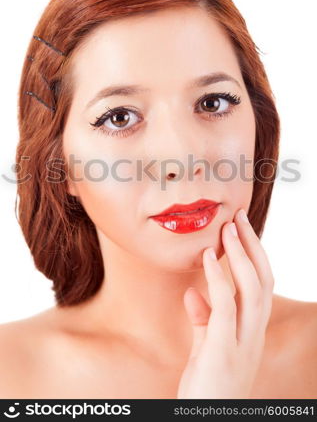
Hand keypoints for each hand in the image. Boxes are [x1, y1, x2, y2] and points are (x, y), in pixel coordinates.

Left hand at [177, 208, 273, 398]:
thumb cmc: (206, 389)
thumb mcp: (206, 349)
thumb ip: (203, 320)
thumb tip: (193, 292)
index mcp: (252, 333)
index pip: (261, 286)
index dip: (253, 256)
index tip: (239, 230)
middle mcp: (254, 336)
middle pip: (263, 281)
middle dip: (252, 246)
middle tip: (237, 216)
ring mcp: (242, 344)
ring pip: (253, 289)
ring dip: (240, 255)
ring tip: (228, 228)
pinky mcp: (222, 351)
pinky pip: (225, 307)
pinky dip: (218, 278)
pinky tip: (208, 257)